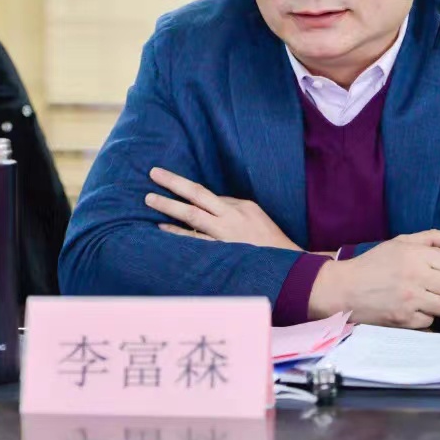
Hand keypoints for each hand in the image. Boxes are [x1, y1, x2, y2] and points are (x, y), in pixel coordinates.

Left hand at [145, 167, 301, 250]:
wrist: (290, 266)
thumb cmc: (272, 244)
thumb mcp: (257, 219)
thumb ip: (235, 211)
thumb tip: (214, 206)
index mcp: (242, 206)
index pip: (210, 195)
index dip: (187, 189)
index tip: (169, 182)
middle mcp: (232, 215)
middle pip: (198, 194)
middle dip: (174, 182)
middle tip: (153, 173)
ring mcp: (226, 233)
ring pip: (192, 214)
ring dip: (169, 206)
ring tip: (149, 199)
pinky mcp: (223, 250)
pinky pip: (195, 240)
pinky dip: (178, 233)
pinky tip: (162, 228)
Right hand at [309, 229, 439, 328]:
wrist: (344, 289)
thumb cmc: (374, 263)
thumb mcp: (400, 243)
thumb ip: (433, 238)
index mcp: (415, 255)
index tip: (434, 269)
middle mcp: (415, 277)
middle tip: (430, 284)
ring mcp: (410, 301)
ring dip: (437, 303)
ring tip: (423, 297)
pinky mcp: (404, 320)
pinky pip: (431, 322)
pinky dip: (423, 317)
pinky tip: (412, 308)